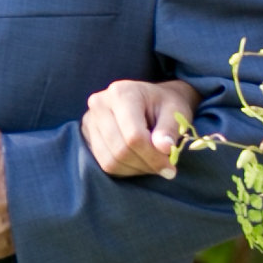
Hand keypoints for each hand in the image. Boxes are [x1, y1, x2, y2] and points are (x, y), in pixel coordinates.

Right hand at [85, 78, 199, 179]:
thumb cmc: (164, 105)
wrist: (150, 100)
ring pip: (110, 161)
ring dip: (136, 169)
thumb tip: (165, 148)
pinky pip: (104, 164)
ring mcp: (90, 120)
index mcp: (122, 93)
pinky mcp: (87, 135)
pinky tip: (139, 161)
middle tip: (165, 168)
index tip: (170, 167)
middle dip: (145, 164)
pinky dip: (125, 169)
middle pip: (120, 150)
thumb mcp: (175, 111)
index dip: (153, 156)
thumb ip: (170, 129)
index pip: (134, 136)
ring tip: (152, 163)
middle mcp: (100, 104)